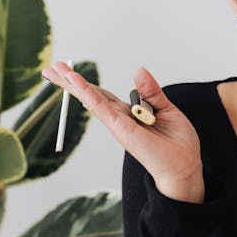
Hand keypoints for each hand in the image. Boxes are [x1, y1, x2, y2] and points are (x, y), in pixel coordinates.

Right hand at [42, 62, 204, 202]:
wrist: (184, 168)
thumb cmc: (177, 145)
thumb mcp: (167, 109)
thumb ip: (151, 91)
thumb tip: (138, 71)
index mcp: (129, 114)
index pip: (102, 95)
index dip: (86, 83)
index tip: (70, 71)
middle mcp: (119, 119)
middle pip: (90, 96)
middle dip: (69, 82)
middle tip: (51, 68)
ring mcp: (118, 124)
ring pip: (91, 99)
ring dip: (73, 83)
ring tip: (56, 70)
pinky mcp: (122, 129)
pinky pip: (102, 107)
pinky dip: (88, 93)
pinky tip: (76, 83)